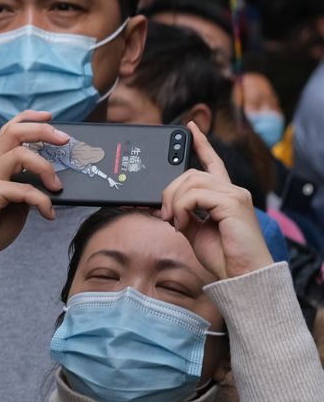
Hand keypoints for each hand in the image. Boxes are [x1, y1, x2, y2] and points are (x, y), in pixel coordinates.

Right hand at [0, 112, 68, 277]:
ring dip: (47, 169)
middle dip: (43, 131)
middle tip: (65, 140)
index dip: (29, 118)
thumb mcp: (17, 200)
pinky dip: (43, 201)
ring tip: (58, 187)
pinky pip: (25, 189)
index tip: (50, 117)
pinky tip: (48, 214)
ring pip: (21, 154)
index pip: (10, 129)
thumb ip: (28, 184)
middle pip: (14, 132)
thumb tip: (55, 178)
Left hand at [159, 122, 272, 281]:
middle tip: (164, 214)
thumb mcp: (193, 230)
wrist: (241, 274)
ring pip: (191, 181)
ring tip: (174, 220)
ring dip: (174, 200)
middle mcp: (232, 190)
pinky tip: (183, 223)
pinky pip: (195, 195)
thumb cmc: (222, 256)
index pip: (212, 162)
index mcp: (224, 195)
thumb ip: (180, 213)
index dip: (201, 143)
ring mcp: (234, 195)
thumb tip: (159, 205)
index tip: (189, 127)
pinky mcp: (233, 204)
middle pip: (191, 173)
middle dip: (169, 191)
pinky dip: (182, 208)